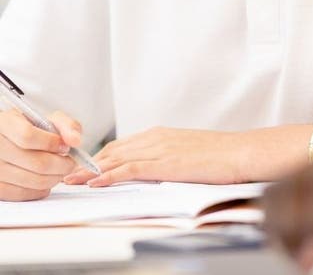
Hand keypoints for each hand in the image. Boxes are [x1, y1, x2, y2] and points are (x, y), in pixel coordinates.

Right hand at [0, 109, 80, 200]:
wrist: (11, 142)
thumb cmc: (32, 130)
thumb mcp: (48, 120)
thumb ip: (66, 125)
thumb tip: (76, 141)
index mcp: (5, 124)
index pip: (28, 136)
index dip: (52, 143)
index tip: (65, 146)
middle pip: (36, 162)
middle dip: (62, 165)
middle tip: (71, 162)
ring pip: (33, 180)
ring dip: (55, 178)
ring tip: (61, 170)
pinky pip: (23, 194)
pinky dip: (41, 189)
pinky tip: (47, 179)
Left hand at [64, 126, 249, 186]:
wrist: (241, 152)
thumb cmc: (221, 155)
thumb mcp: (189, 152)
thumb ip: (167, 157)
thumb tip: (154, 170)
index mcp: (162, 134)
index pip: (122, 145)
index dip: (100, 157)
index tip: (84, 167)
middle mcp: (157, 138)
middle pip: (114, 150)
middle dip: (88, 163)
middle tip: (68, 174)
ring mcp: (160, 149)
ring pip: (117, 158)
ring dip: (91, 170)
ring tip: (72, 180)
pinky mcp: (166, 162)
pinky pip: (130, 168)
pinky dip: (110, 175)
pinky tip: (96, 182)